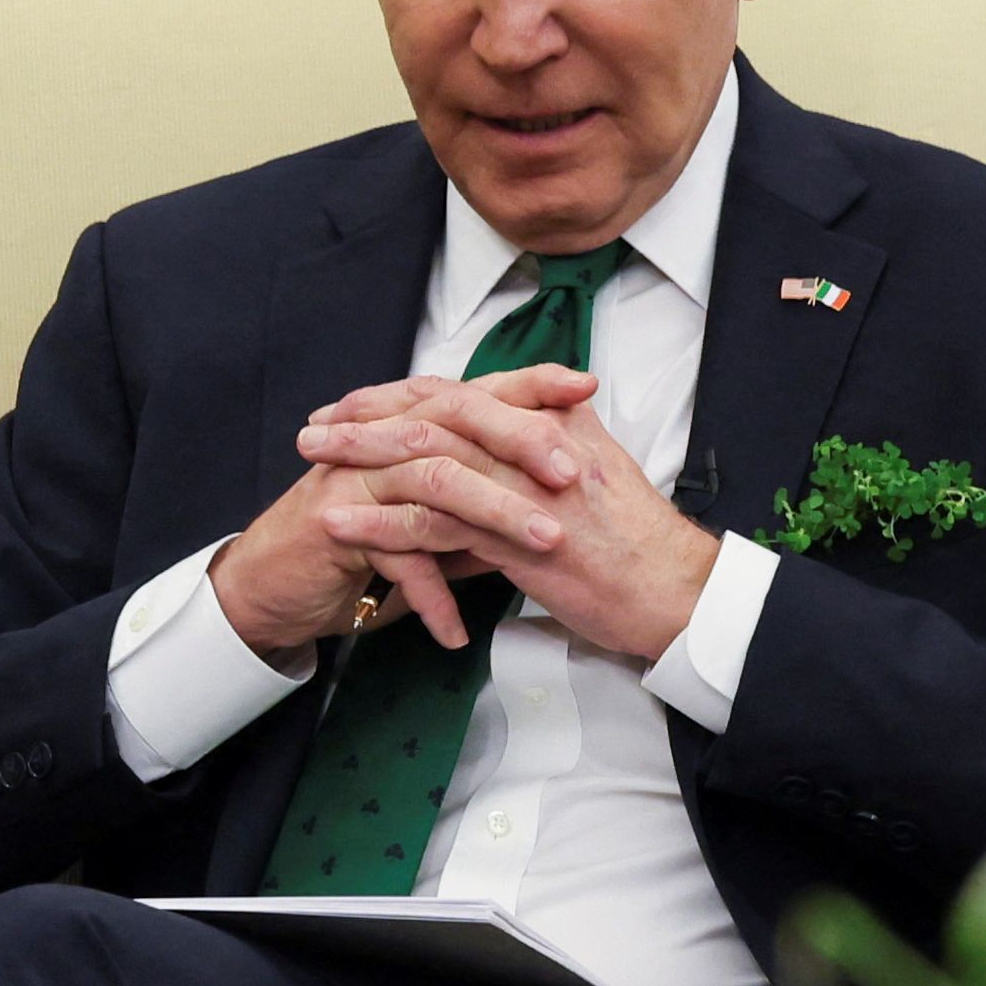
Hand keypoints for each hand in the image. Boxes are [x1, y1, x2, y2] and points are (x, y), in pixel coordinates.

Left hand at [272, 367, 724, 665]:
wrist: (672, 593)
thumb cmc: (634, 550)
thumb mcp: (589, 483)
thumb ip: (541, 461)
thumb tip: (491, 464)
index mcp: (553, 422)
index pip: (462, 392)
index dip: (402, 396)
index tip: (356, 405)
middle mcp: (535, 440)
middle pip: (434, 411)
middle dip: (366, 416)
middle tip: (317, 427)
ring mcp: (524, 485)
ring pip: (424, 455)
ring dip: (359, 458)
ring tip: (312, 463)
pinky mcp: (515, 535)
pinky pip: (432, 520)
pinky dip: (378, 521)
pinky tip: (338, 524)